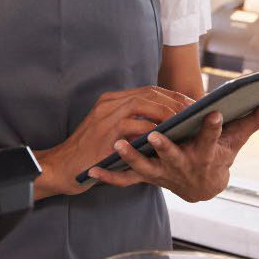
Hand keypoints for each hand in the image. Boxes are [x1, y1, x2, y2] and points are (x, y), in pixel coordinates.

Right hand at [35, 85, 191, 197]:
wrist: (63, 168)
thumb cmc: (90, 154)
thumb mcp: (110, 132)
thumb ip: (131, 123)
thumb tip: (163, 123)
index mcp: (111, 100)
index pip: (148, 90)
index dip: (171, 96)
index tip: (190, 104)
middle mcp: (109, 102)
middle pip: (150, 92)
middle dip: (175, 101)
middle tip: (195, 111)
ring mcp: (107, 115)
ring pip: (145, 103)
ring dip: (168, 111)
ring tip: (186, 121)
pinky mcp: (107, 131)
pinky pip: (136, 124)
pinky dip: (154, 128)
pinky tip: (169, 135)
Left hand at [85, 97, 258, 201]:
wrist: (203, 187)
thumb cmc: (220, 156)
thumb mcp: (237, 139)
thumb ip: (255, 118)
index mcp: (206, 153)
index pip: (212, 139)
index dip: (213, 127)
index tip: (212, 113)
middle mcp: (183, 165)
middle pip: (174, 156)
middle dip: (166, 147)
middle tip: (155, 135)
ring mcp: (163, 173)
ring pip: (146, 168)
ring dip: (132, 158)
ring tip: (118, 145)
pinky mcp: (147, 178)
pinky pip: (126, 181)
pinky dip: (109, 177)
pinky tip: (92, 172)